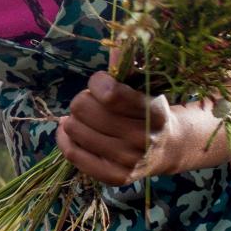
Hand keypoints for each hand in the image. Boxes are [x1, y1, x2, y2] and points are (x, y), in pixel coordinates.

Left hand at [57, 71, 183, 184]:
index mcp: (154, 111)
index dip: (97, 82)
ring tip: (83, 118)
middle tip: (91, 103)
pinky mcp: (114, 176)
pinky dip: (64, 138)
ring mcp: (129, 160)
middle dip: (82, 100)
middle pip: (84, 109)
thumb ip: (124, 71)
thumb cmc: (146, 111)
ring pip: (74, 129)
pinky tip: (69, 130)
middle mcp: (143, 138)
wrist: (166, 148)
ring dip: (73, 119)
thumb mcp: (144, 87)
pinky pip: (72, 154)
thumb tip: (109, 53)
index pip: (109, 93)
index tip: (100, 83)